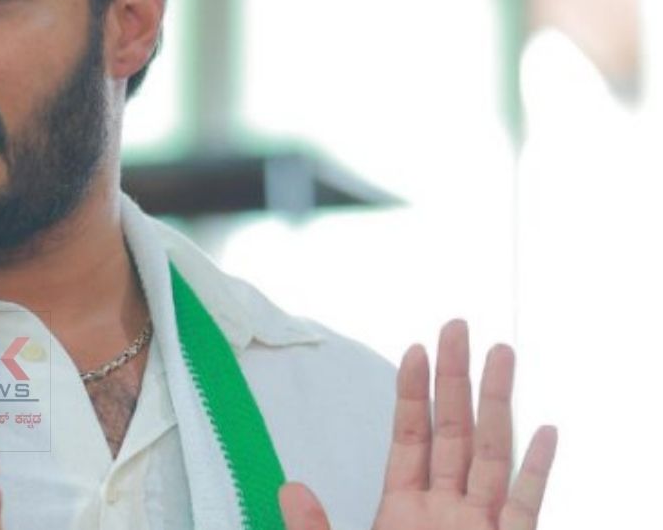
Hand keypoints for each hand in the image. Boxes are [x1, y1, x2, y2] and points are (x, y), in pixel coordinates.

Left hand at [279, 320, 556, 529]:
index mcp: (402, 512)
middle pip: (455, 432)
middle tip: (459, 324)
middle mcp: (446, 515)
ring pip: (494, 457)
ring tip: (502, 354)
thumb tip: (288, 487)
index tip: (415, 348)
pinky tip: (547, 431)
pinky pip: (527, 510)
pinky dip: (538, 472)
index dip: (411, 394)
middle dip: (457, 380)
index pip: (408, 438)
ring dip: (500, 406)